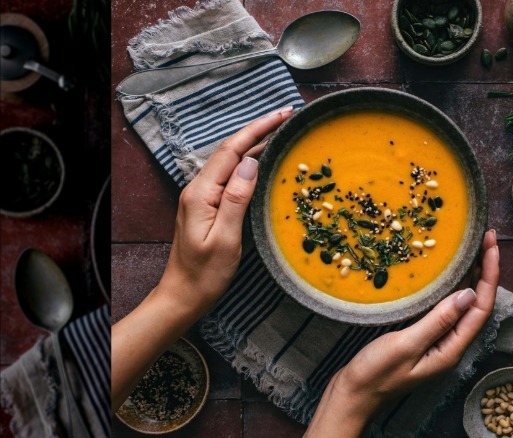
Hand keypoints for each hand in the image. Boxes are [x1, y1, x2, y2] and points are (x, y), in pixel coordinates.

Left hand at [112, 107, 293, 410]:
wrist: (182, 296)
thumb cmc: (205, 274)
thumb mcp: (225, 239)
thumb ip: (236, 198)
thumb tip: (250, 163)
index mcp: (201, 192)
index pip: (232, 151)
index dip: (257, 129)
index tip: (282, 114)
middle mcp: (198, 188)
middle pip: (230, 150)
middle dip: (258, 130)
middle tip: (286, 117)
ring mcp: (201, 196)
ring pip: (229, 161)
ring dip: (253, 144)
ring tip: (279, 131)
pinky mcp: (206, 205)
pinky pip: (229, 175)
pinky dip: (247, 162)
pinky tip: (261, 160)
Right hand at [306, 230, 499, 435]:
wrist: (353, 393)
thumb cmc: (376, 373)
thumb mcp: (407, 345)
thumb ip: (438, 321)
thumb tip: (470, 294)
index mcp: (452, 349)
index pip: (482, 307)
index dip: (489, 274)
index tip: (490, 246)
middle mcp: (450, 344)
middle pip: (478, 303)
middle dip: (485, 270)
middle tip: (486, 238)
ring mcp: (438, 341)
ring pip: (463, 304)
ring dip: (471, 276)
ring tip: (474, 248)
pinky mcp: (425, 336)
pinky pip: (446, 307)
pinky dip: (452, 285)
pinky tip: (448, 272)